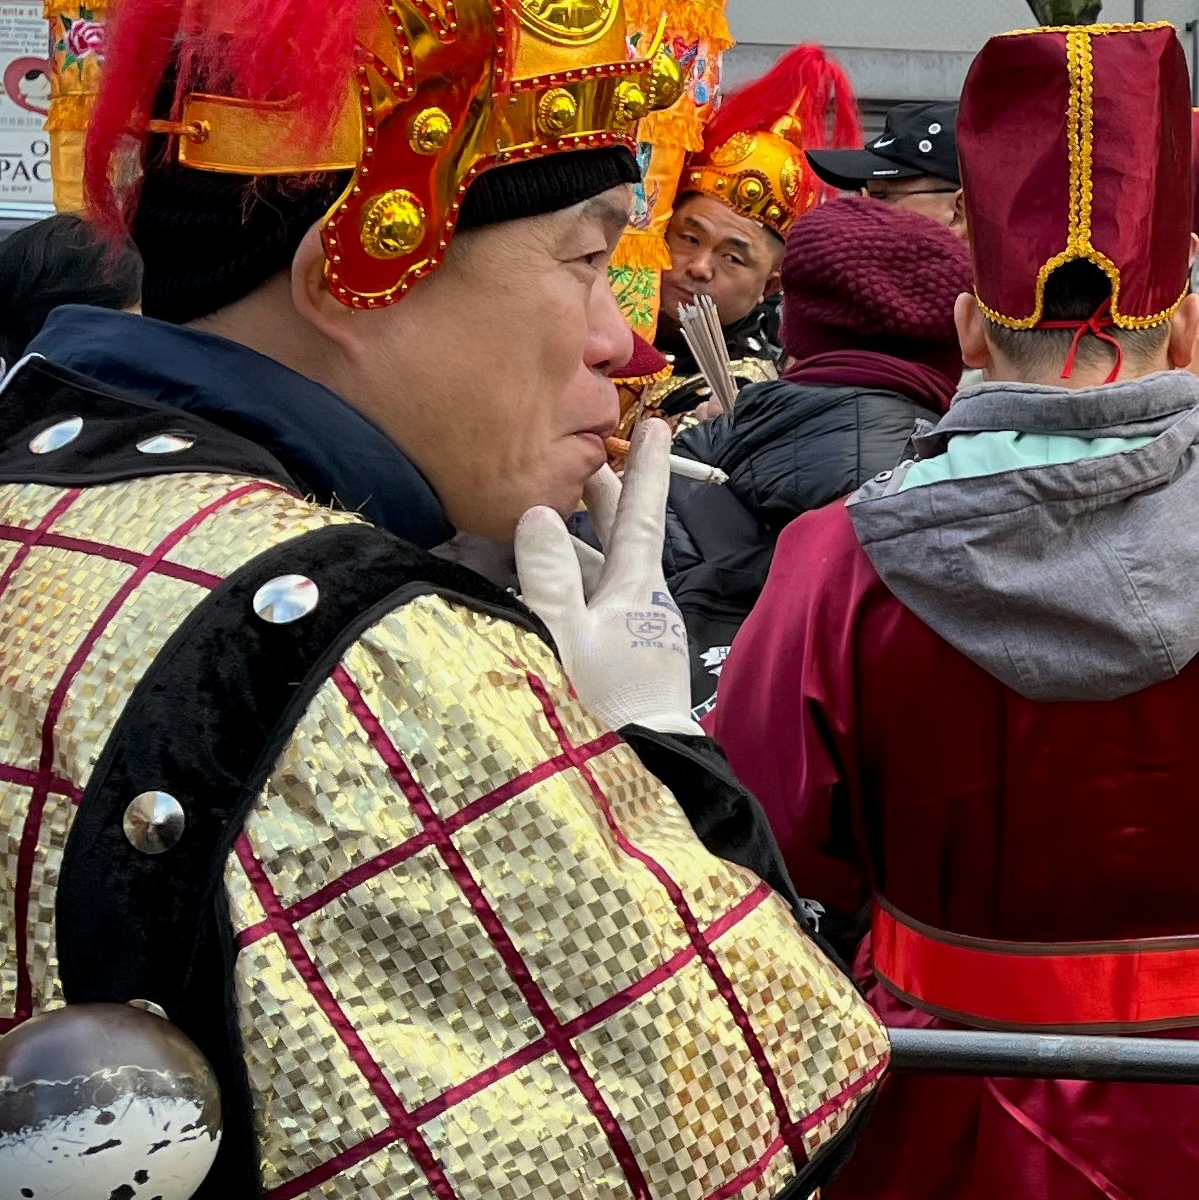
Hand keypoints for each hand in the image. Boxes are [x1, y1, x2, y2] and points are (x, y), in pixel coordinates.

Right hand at [511, 420, 698, 735]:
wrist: (641, 777)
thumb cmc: (600, 710)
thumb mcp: (565, 639)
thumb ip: (548, 577)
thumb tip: (541, 515)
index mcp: (638, 588)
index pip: (643, 514)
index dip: (647, 467)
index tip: (657, 422)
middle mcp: (644, 603)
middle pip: (623, 538)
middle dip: (604, 499)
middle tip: (586, 462)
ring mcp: (637, 632)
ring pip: (604, 574)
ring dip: (577, 546)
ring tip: (546, 520)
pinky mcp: (625, 660)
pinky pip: (596, 608)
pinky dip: (571, 590)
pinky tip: (542, 588)